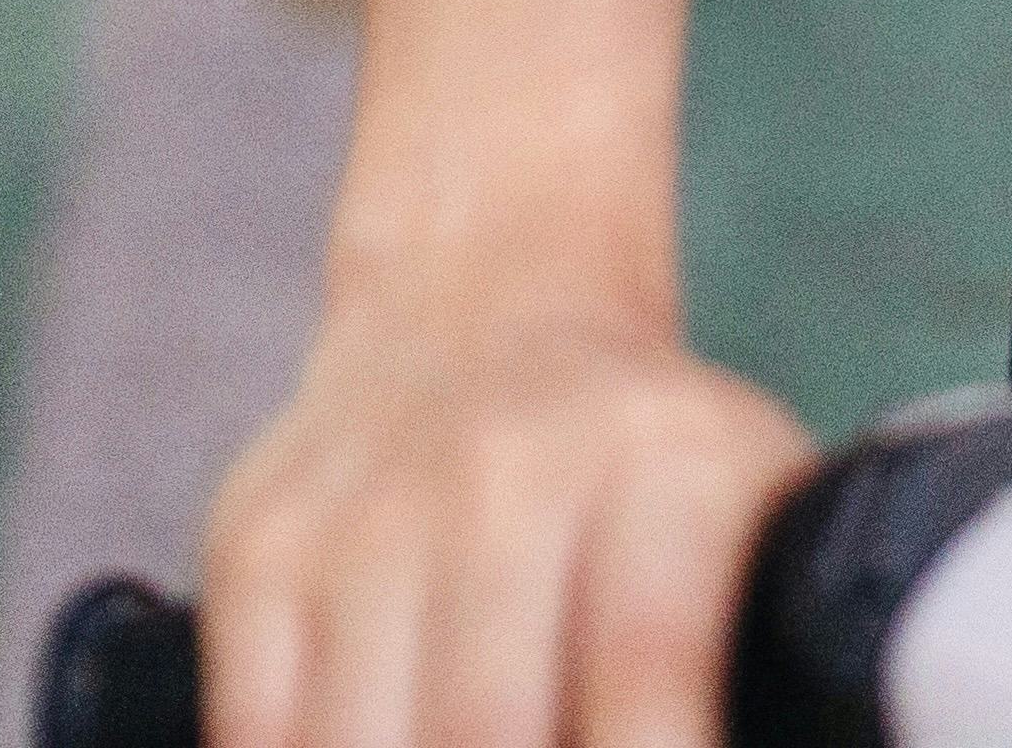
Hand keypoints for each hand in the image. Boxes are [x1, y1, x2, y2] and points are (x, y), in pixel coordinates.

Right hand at [202, 294, 815, 747]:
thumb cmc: (642, 474)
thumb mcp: (745, 523)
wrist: (485, 308)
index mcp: (665, 468)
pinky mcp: (258, 541)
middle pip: (487, 737)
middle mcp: (508, 469)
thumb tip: (755, 747)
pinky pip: (256, 734)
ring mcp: (368, 504)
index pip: (646, 685)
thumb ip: (752, 662)